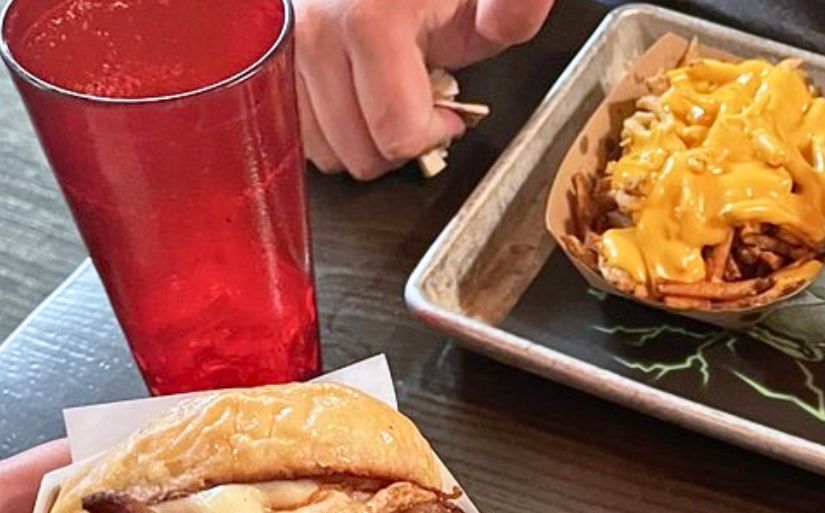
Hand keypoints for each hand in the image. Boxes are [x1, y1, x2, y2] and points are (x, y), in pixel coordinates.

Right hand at [294, 0, 553, 179]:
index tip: (449, 116)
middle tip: (419, 110)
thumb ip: (513, 6)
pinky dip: (329, 122)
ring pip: (319, 143)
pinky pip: (295, 119)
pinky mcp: (273, 44)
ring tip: (387, 100)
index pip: (395, 130)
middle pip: (354, 148)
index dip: (432, 137)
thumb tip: (502, 23)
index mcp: (371, 14)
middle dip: (396, 145)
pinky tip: (356, 95)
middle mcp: (318, 26)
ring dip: (359, 138)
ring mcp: (288, 37)